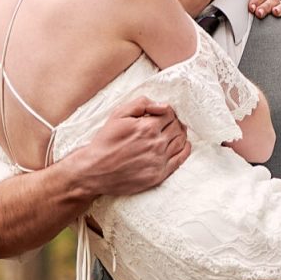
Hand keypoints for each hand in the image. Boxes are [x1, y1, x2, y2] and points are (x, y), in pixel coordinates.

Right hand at [69, 97, 190, 199]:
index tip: (164, 114)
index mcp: (147, 127)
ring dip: (181, 134)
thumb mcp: (117, 115)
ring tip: (175, 132)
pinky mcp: (159, 175)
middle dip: (175, 122)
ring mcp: (159, 160)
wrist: (95, 170)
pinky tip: (183, 145)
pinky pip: (180, 159)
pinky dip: (185, 150)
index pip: (170, 114)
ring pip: (181, 142)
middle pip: (177, 127)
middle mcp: (156, 143)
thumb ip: (141, 104)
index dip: (168, 112)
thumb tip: (163, 105)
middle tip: (170, 122)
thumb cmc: (105, 141)